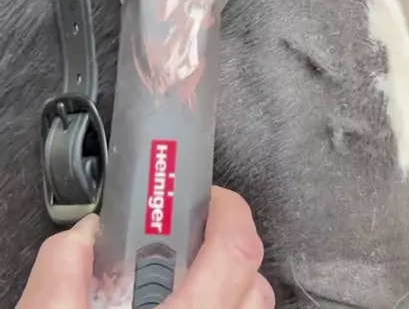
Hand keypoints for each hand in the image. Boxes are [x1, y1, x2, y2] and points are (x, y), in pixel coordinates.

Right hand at [16, 188, 273, 308]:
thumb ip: (64, 268)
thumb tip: (86, 236)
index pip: (238, 248)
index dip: (230, 211)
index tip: (209, 197)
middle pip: (258, 281)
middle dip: (232, 247)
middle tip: (195, 236)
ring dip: (231, 286)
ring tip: (187, 278)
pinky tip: (185, 307)